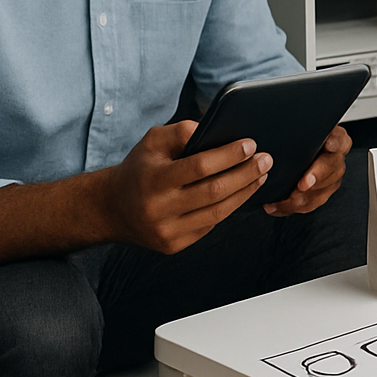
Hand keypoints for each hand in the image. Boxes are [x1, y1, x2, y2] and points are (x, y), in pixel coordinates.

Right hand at [101, 121, 270, 252]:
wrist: (111, 208)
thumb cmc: (140, 168)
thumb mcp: (153, 141)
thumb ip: (183, 131)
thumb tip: (219, 131)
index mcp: (153, 179)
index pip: (200, 167)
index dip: (229, 156)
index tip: (251, 145)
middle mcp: (158, 209)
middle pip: (214, 192)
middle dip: (246, 174)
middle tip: (266, 159)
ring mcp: (167, 231)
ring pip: (218, 213)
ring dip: (245, 192)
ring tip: (261, 175)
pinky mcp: (173, 246)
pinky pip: (210, 225)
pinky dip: (229, 207)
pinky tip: (242, 192)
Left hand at [265, 124, 350, 215]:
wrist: (292, 150)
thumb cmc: (295, 137)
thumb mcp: (297, 127)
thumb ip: (295, 124)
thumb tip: (280, 116)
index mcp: (333, 138)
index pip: (340, 138)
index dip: (335, 142)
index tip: (328, 144)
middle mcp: (334, 158)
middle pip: (333, 167)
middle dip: (318, 176)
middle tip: (305, 182)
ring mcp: (329, 177)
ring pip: (324, 190)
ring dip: (307, 197)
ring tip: (290, 199)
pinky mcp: (320, 193)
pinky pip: (311, 203)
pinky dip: (292, 206)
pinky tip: (277, 205)